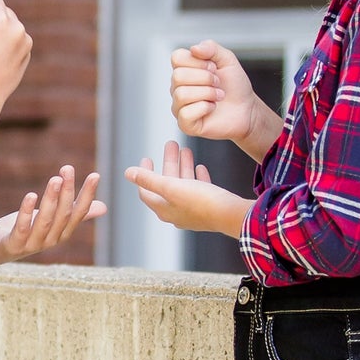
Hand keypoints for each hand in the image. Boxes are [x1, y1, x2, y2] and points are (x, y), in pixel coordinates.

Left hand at [0, 166, 105, 268]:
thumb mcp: (52, 220)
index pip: (79, 213)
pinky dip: (27, 212)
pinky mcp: (14, 244)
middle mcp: (50, 240)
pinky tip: (31, 195)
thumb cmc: (27, 232)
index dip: (87, 195)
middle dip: (67, 192)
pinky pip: (22, 228)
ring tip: (55, 179)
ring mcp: (32, 244)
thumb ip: (76, 214)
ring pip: (45, 221)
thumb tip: (104, 207)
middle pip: (63, 215)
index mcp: (62, 233)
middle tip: (68, 169)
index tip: (95, 175)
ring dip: (51, 199)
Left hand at [125, 141, 251, 237]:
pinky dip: (196, 177)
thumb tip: (127, 172)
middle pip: (166, 184)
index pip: (146, 191)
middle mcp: (176, 212)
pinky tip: (199, 166)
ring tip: (185, 149)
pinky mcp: (208, 208)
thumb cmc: (201, 201)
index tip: (147, 158)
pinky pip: (199, 191)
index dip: (143, 174)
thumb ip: (149, 179)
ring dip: (182, 166)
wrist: (232, 215)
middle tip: (170, 144)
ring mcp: (193, 211)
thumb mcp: (171, 187)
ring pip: (183, 185)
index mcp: (164, 209)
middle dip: (168, 163)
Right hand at [170, 40, 282, 160]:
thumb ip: (211, 48)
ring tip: (218, 96)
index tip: (213, 68)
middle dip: (205, 78)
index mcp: (184, 70)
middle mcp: (178, 88)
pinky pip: (186, 114)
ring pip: (181, 94)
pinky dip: (205, 108)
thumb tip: (194, 48)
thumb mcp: (227, 60)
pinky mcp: (185, 124)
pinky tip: (212, 108)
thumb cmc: (235, 87)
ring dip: (207, 93)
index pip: (176, 58)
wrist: (247, 109)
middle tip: (218, 84)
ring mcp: (179, 106)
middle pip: (178, 76)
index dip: (198, 61)